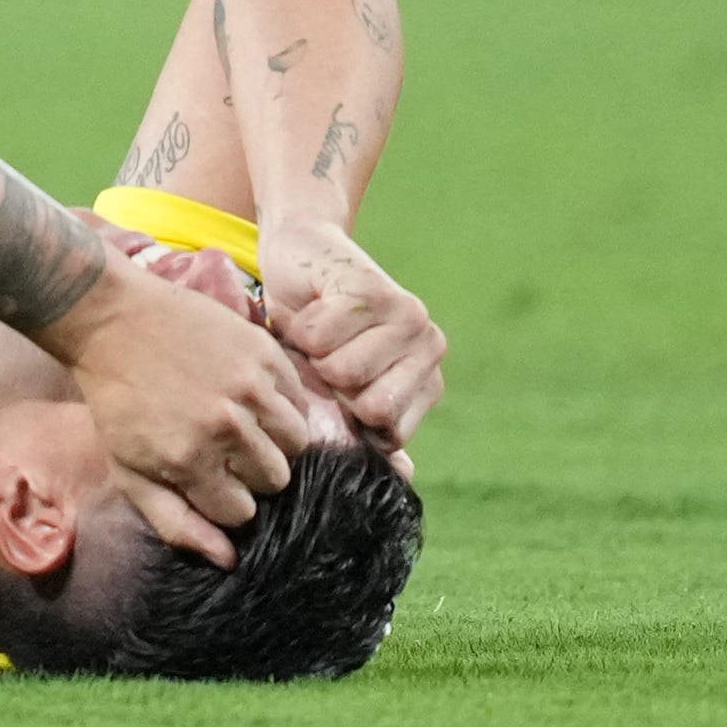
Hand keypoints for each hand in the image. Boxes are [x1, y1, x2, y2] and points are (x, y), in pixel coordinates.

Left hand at [46, 253, 304, 566]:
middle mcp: (226, 426)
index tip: (207, 476)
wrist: (109, 320)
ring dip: (275, 441)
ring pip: (298, 443)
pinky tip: (254, 397)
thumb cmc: (116, 401)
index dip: (224, 499)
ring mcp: (249, 385)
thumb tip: (229, 560)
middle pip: (275, 479)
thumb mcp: (129, 471)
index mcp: (190, 460)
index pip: (241, 512)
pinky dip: (283, 405)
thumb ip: (176, 523)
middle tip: (225, 448)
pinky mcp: (263, 351)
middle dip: (251, 472)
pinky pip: (299, 399)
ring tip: (246, 425)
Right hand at [257, 216, 444, 447]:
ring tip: (315, 334)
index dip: (347, 415)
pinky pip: (318, 337)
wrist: (300, 251)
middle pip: (368, 406)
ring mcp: (406, 313)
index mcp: (427, 379)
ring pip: (341, 371)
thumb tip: (404, 476)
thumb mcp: (338, 388)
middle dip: (328, 386)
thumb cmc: (314, 330)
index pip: (389, 435)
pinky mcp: (370, 287)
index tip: (336, 386)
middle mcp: (429, 344)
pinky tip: (308, 308)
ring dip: (309, 354)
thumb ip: (368, 430)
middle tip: (323, 356)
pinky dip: (297, 327)